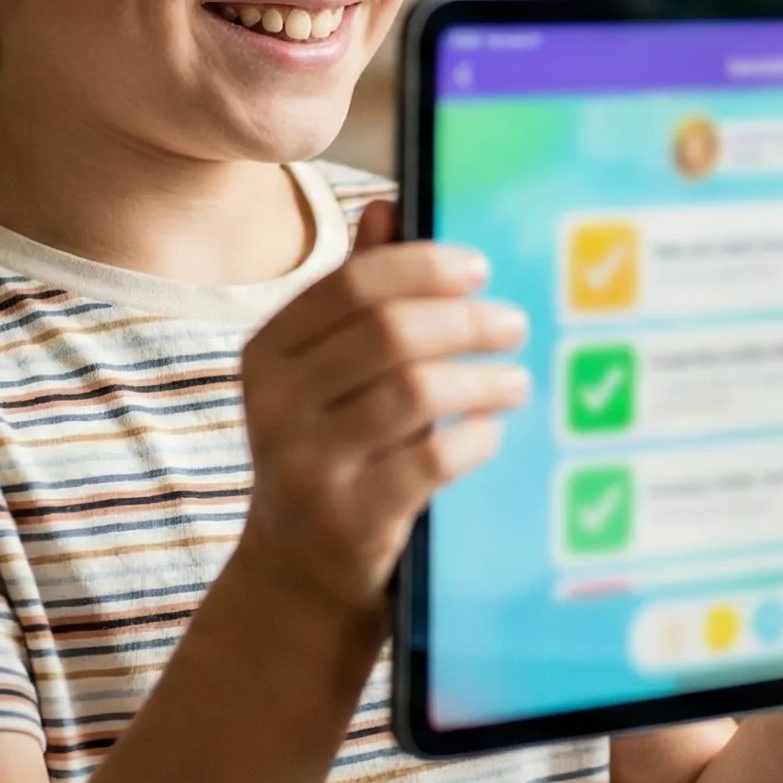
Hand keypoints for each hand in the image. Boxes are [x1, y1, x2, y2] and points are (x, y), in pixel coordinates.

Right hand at [235, 199, 529, 612]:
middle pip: (387, 332)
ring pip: (413, 393)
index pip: (351, 286)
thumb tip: (390, 207)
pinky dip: (473, 439)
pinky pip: (430, 462)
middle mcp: (276, 405)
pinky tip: (490, 433)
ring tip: (515, 381)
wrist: (296, 575)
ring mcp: (308, 466)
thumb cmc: (331, 453)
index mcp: (267, 353)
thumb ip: (356, 299)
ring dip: (481, 379)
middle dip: (465, 321)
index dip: (422, 266)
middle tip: (514, 325)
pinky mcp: (349, 521)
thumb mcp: (327, 376)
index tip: (479, 268)